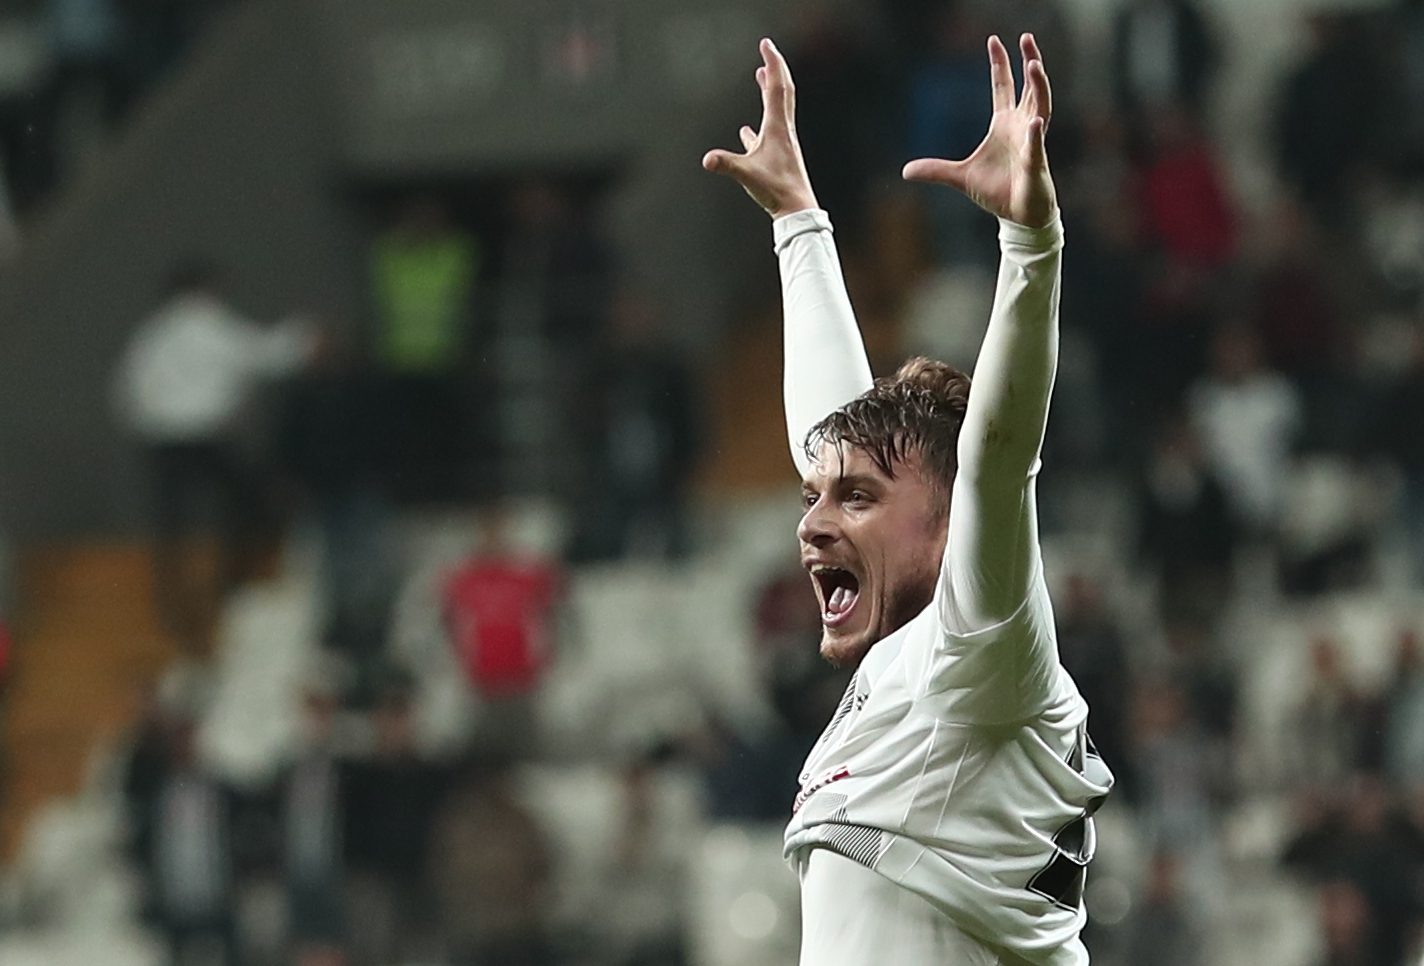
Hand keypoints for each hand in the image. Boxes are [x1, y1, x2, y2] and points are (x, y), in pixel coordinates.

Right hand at [702, 38, 818, 218]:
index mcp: (777, 128)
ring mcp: (781, 144)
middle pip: (782, 92)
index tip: (766, 44)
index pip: (776, 87)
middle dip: (775, 70)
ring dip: (769, 91)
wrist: (797, 210)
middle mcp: (783, 131)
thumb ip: (727, 164)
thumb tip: (707, 159)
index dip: (772, 63)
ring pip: (777, 110)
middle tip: (767, 52)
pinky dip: (756, 128)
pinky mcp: (778, 158)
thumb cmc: (777, 191)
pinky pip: (766, 136)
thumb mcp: (748, 175)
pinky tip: (747, 132)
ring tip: (762, 77)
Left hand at [903, 34, 1057, 228]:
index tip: (994, 40)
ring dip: (1038, 87)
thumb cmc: (996, 192)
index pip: (1003, 87)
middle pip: (1029, 87)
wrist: (1018, 215)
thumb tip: (905, 171)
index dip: (1000, 64)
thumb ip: (935, 170)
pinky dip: (1034, 134)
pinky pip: (1036, 145)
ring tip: (1034, 65)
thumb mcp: (959, 178)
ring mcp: (1031, 142)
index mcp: (1004, 124)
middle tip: (1026, 37)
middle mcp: (1021, 126)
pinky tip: (1033, 121)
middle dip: (1029, 61)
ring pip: (1040, 107)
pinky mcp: (1035, 163)